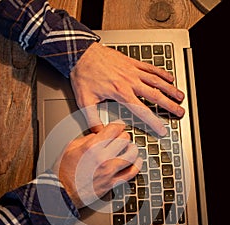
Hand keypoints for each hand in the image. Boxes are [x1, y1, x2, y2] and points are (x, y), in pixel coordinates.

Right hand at [53, 121, 141, 208]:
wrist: (62, 194)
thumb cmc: (63, 173)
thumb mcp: (70, 148)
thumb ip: (86, 139)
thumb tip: (98, 135)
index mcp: (92, 147)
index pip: (114, 129)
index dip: (118, 125)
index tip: (118, 126)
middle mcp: (102, 158)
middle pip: (125, 139)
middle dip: (123, 136)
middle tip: (121, 138)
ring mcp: (109, 172)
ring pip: (132, 154)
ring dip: (132, 149)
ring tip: (129, 148)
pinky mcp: (113, 183)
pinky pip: (132, 172)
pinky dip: (137, 165)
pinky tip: (136, 161)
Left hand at [70, 42, 184, 134]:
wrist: (81, 53)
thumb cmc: (83, 75)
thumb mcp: (85, 101)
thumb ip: (93, 120)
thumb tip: (99, 134)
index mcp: (120, 93)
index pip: (142, 111)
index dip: (154, 122)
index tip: (162, 129)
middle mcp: (130, 81)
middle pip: (155, 95)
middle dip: (170, 105)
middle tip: (180, 112)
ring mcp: (132, 71)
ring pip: (157, 81)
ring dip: (170, 89)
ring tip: (181, 96)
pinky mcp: (132, 62)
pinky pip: (150, 68)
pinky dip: (161, 73)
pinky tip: (169, 78)